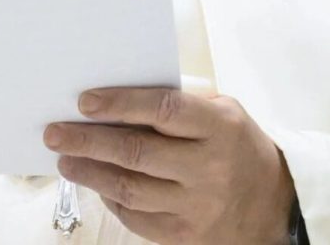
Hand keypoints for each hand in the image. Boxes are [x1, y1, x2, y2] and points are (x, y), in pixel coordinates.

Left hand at [46, 88, 296, 244]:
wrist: (274, 207)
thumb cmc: (238, 148)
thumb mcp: (224, 113)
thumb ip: (181, 103)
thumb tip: (118, 98)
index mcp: (220, 128)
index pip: (163, 110)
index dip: (120, 104)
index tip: (84, 102)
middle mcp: (209, 169)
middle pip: (137, 153)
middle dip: (88, 141)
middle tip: (55, 133)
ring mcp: (196, 207)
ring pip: (130, 189)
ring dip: (90, 172)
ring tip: (65, 159)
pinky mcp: (185, 236)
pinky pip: (136, 218)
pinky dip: (111, 199)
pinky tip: (96, 184)